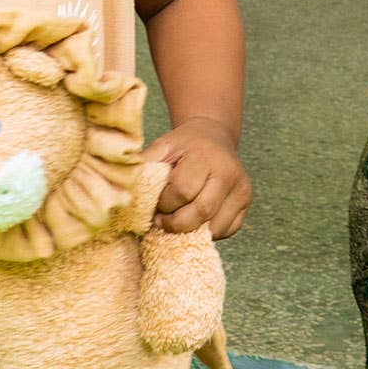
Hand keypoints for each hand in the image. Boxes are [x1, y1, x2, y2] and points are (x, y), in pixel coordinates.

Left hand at [144, 117, 250, 239]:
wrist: (214, 136)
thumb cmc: (183, 144)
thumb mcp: (163, 146)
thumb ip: (145, 163)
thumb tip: (121, 185)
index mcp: (206, 157)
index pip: (182, 191)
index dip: (164, 203)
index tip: (154, 205)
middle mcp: (229, 173)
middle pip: (201, 212)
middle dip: (176, 223)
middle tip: (161, 221)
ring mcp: (242, 189)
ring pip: (215, 226)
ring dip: (191, 231)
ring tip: (175, 222)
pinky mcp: (246, 203)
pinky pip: (226, 230)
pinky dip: (207, 232)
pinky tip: (194, 221)